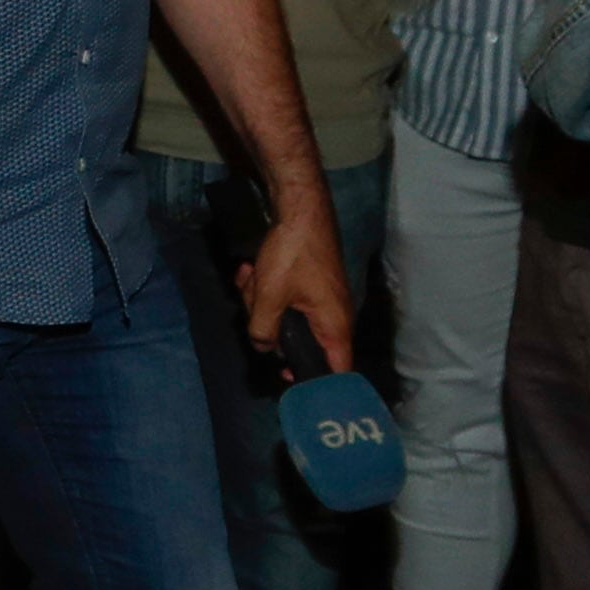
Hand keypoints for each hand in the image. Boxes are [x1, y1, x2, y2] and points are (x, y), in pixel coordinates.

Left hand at [233, 179, 355, 367]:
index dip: (315, 382)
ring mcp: (319, 299)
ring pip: (284, 316)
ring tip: (252, 276)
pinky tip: (251, 268)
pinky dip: (264, 285)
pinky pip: (283, 297)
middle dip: (268, 323)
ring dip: (260, 299)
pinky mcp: (307, 284)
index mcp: (334, 325)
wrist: (299, 208)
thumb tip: (264, 347)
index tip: (287, 378)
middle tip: (255, 303)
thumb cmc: (293, 254)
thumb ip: (263, 330)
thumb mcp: (270, 295)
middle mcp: (332, 316)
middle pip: (297, 340)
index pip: (337, 370)